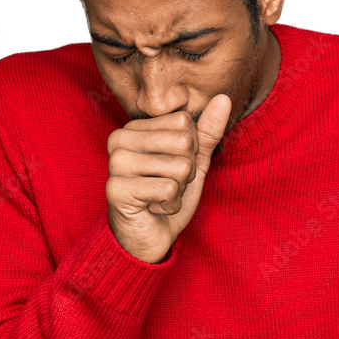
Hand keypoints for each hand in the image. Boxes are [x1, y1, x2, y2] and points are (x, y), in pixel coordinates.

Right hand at [105, 94, 232, 262]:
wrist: (148, 240)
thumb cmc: (166, 199)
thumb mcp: (193, 163)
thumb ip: (206, 133)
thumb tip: (223, 99)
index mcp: (135, 128)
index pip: (184, 123)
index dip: (190, 152)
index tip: (170, 170)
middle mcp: (119, 139)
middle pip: (183, 142)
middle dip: (186, 173)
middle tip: (165, 187)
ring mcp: (115, 163)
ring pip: (179, 166)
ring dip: (178, 191)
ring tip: (159, 198)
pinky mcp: (116, 188)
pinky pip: (168, 188)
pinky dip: (170, 205)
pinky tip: (153, 209)